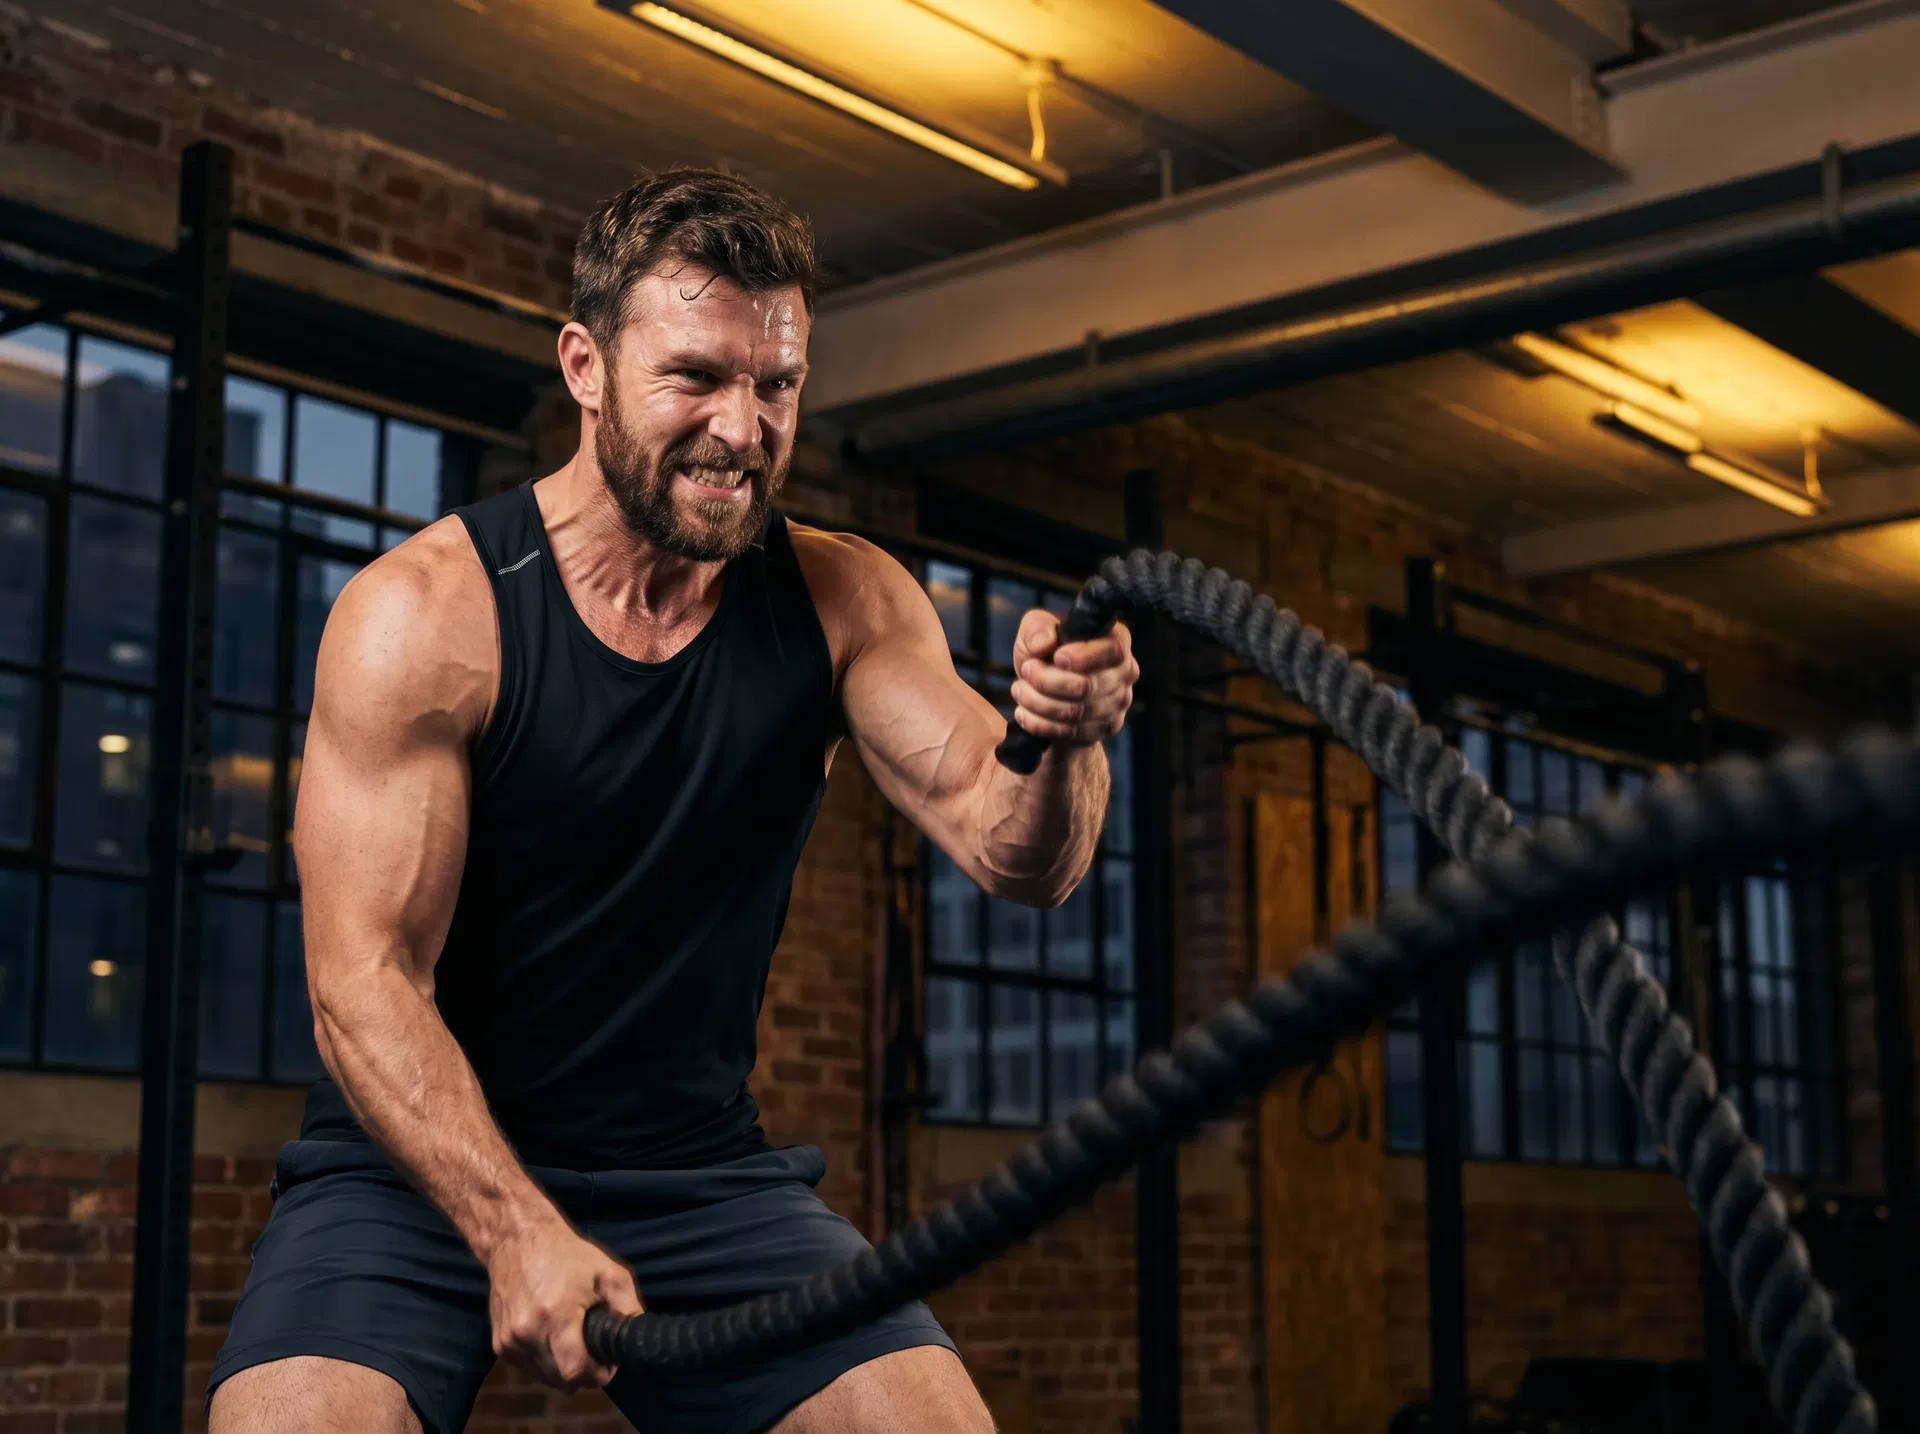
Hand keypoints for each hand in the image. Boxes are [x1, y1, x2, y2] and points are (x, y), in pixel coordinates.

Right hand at [485, 1216, 643, 1389]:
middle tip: (594, 1350)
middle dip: (584, 1372)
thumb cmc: (567, 1254)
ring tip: (573, 1340)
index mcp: (555, 1315)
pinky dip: (545, 1361)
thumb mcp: (609, 1273)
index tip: (609, 1361)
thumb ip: (629, 1309)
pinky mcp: (499, 1345)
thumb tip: (635, 1341)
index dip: (599, 1373)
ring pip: (545, 1378)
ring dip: (563, 1368)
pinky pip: (530, 1368)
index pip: (576, 1371)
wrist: (518, 1240)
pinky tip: (552, 1336)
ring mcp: (509, 1341)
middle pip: (562, 1381)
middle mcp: (527, 1333)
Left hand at [1008, 609, 1137, 745]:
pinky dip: (1039, 723)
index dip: (1083, 657)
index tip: (1056, 657)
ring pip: (1074, 713)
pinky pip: (1070, 733)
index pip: (1112, 651)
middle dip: (1045, 680)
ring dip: (1037, 702)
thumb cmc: (1046, 653)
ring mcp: (1119, 703)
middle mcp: (1125, 672)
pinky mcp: (1105, 728)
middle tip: (1026, 670)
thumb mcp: (1035, 629)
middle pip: (1086, 686)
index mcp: (1116, 640)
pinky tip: (1024, 712)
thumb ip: (1037, 628)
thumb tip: (1043, 644)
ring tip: (1019, 690)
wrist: (1047, 690)